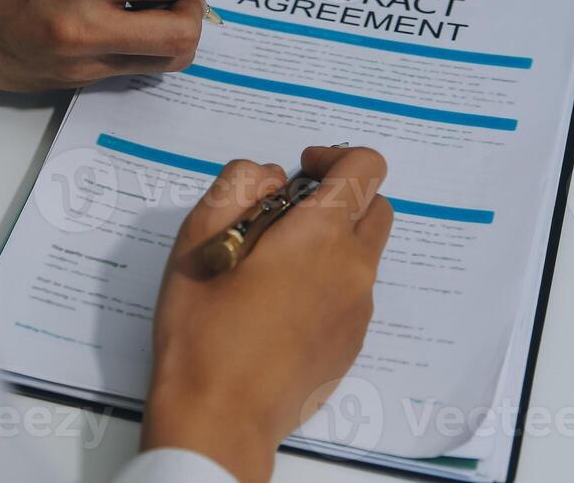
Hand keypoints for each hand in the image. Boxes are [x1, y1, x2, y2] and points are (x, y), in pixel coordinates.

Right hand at [0, 0, 204, 90]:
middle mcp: (84, 23)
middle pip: (184, 28)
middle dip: (190, 8)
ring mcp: (80, 60)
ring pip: (168, 58)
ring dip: (173, 34)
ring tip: (149, 14)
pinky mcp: (74, 83)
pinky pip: (133, 69)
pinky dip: (140, 49)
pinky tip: (118, 29)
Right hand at [142, 147, 392, 482]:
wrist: (220, 416)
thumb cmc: (203, 327)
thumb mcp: (198, 239)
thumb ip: (237, 187)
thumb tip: (271, 177)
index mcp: (321, 234)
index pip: (366, 166)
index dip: (334, 157)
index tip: (298, 174)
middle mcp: (354, 267)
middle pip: (376, 207)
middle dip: (340, 197)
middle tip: (286, 216)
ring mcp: (359, 310)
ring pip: (365, 252)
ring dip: (334, 241)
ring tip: (275, 265)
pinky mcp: (353, 343)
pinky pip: (353, 293)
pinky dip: (330, 281)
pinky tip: (280, 307)